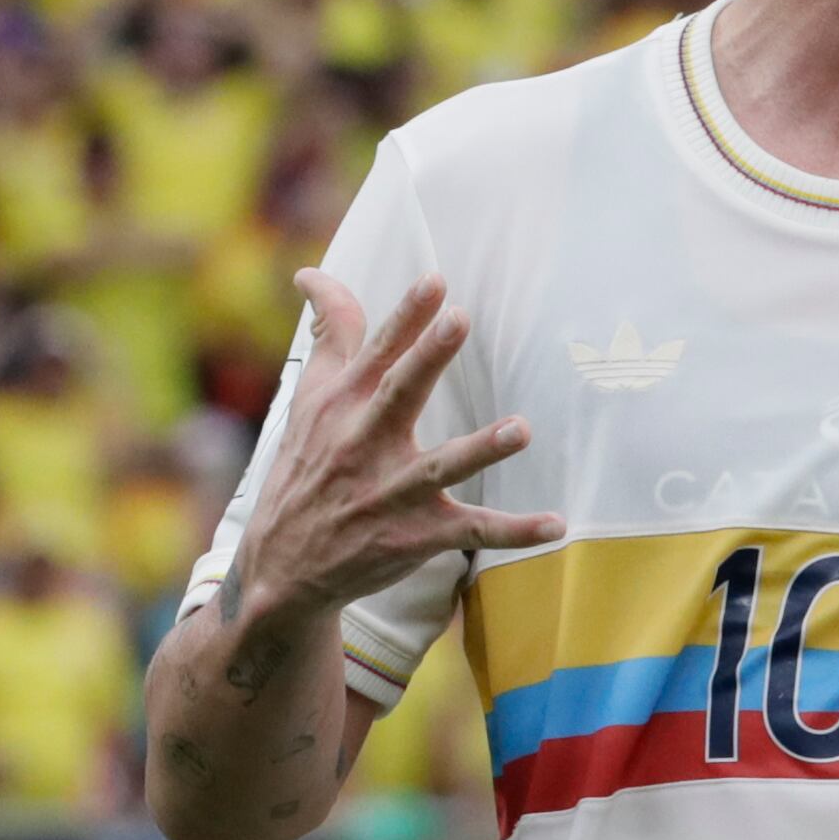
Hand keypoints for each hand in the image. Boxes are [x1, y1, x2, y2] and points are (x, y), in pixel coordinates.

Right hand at [230, 271, 561, 626]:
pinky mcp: (415, 535)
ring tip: (521, 428)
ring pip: (441, 466)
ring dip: (481, 448)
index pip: (377, 352)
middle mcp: (365, 443)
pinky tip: (557, 525)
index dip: (405, 316)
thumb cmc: (306, 467)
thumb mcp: (309, 399)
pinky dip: (514, 530)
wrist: (281, 566)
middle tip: (459, 319)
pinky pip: (472, 530)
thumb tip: (312, 273)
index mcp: (343, 405)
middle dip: (427, 358)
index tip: (435, 281)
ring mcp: (392, 491)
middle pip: (400, 393)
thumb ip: (330, 335)